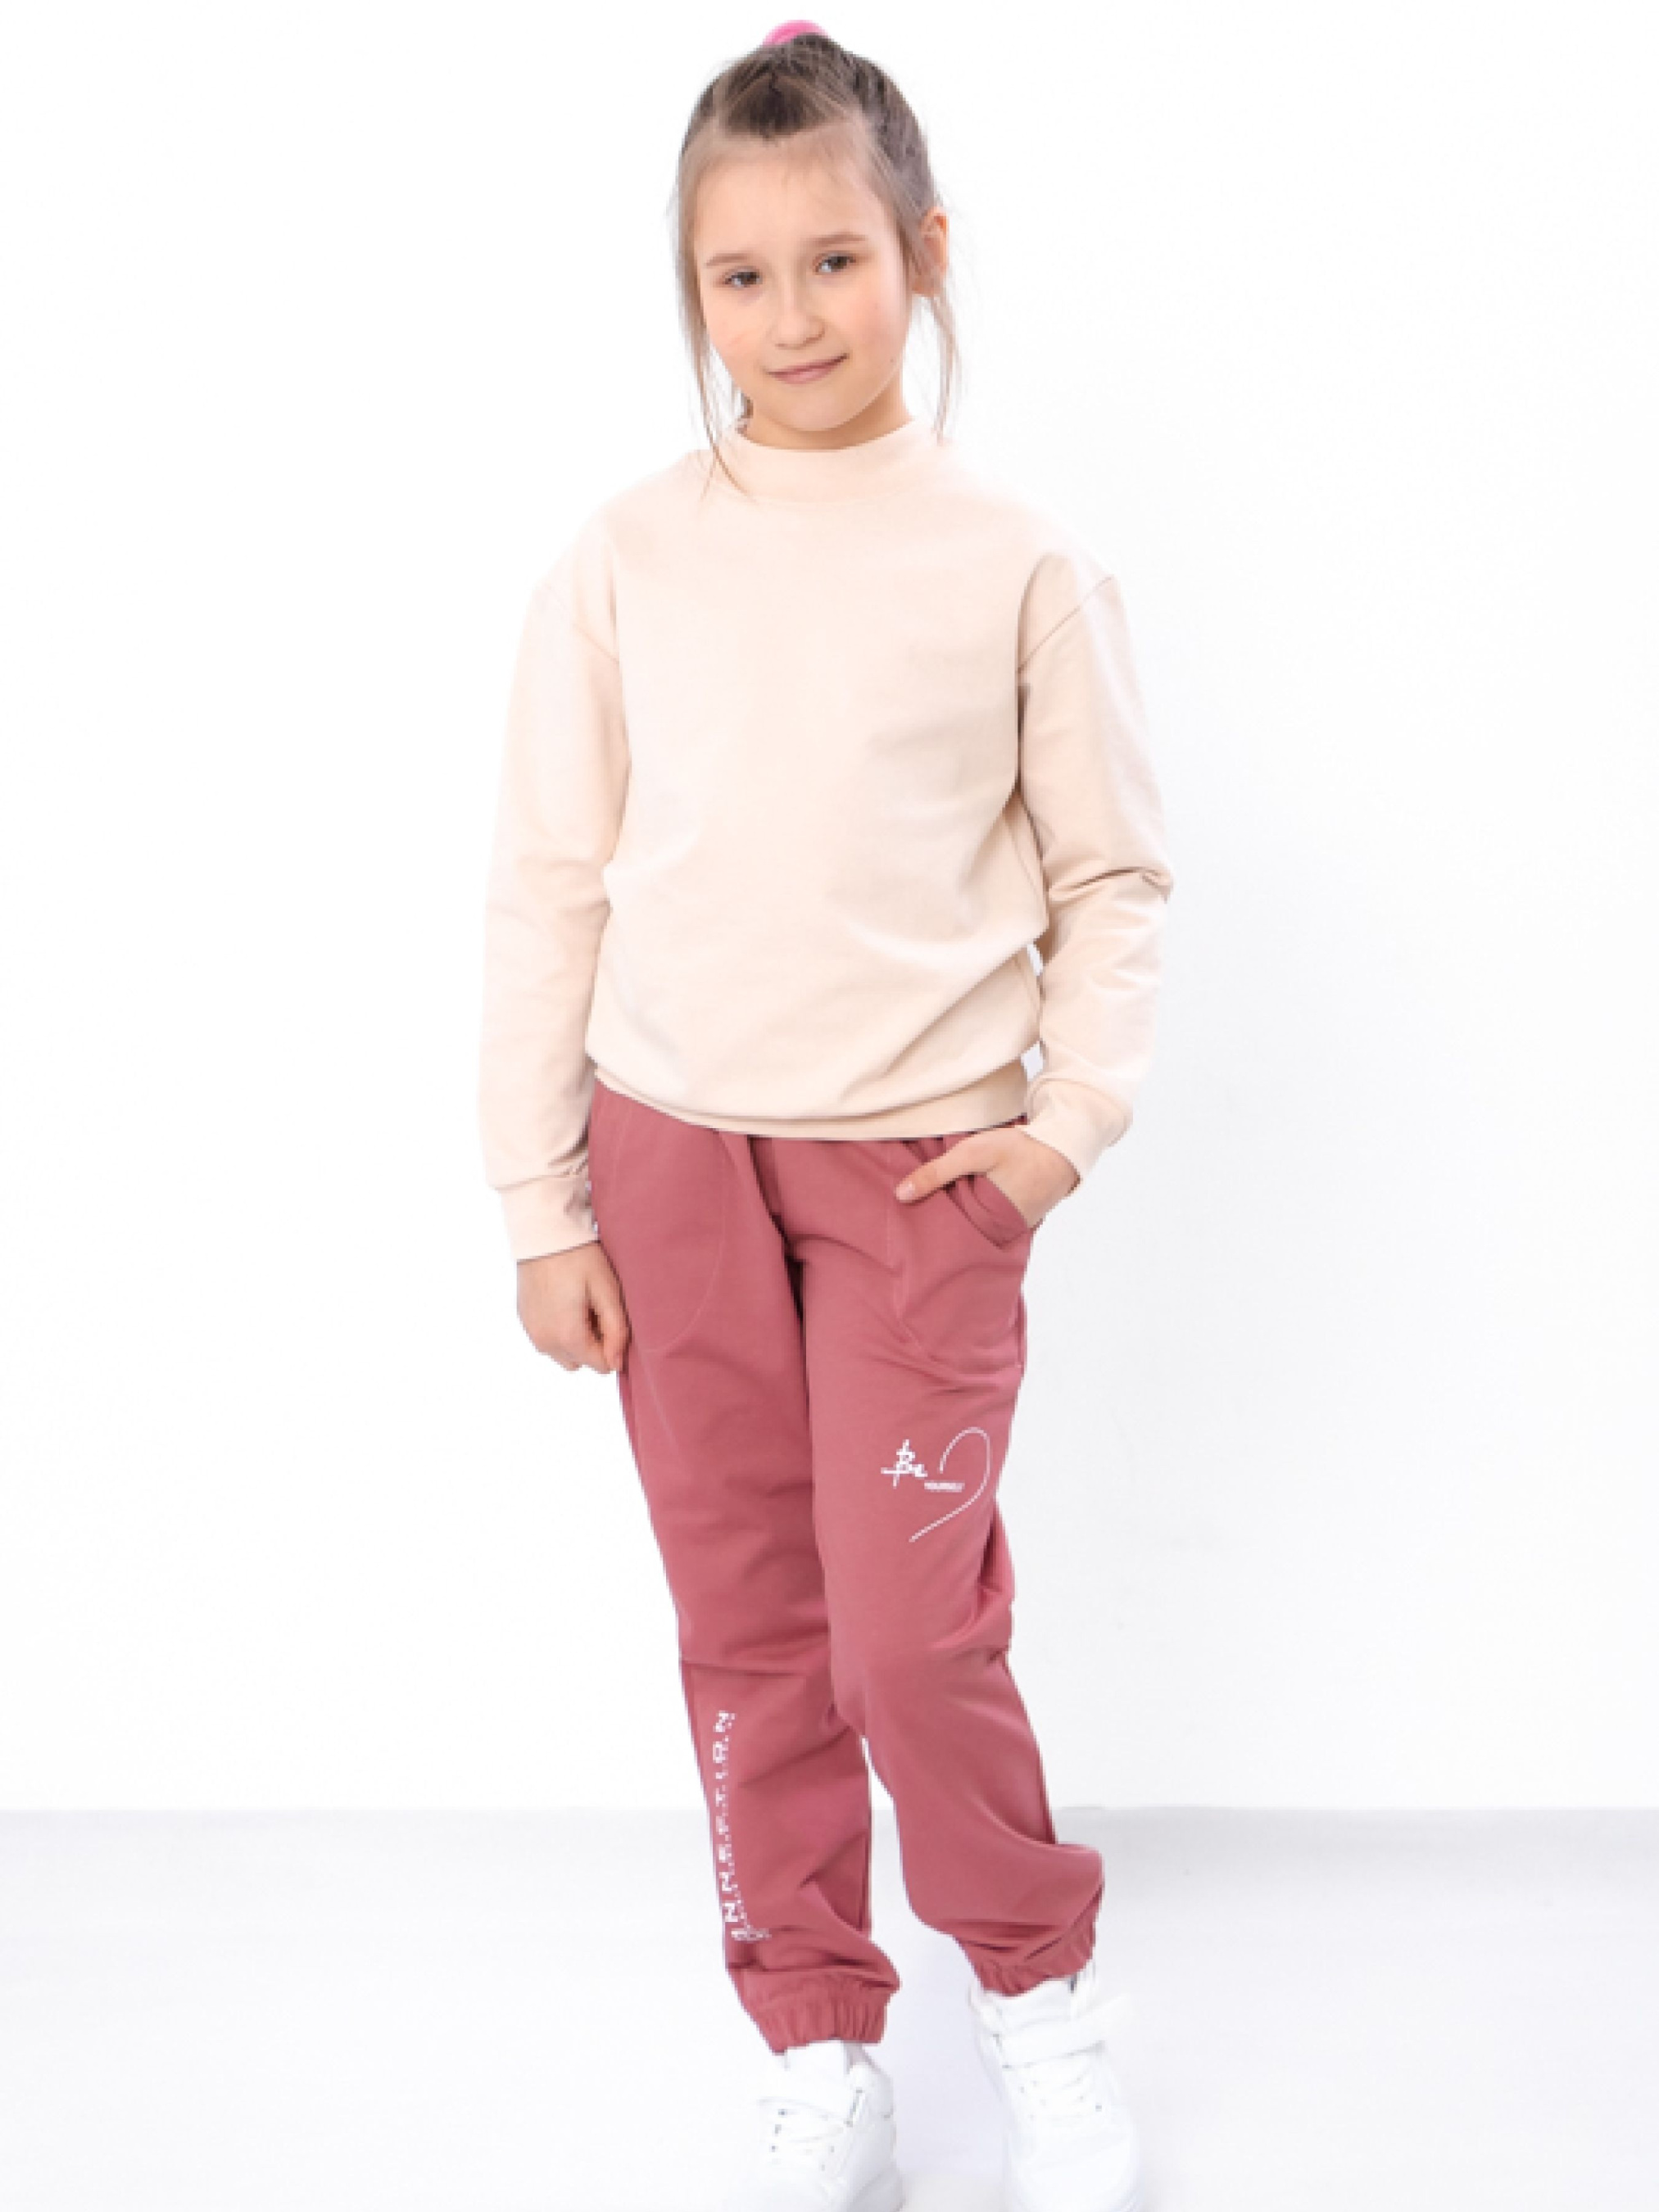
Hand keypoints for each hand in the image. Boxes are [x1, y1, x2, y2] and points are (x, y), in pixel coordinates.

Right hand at [516, 1240, 629, 1373]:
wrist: (543, 1234)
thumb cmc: (579, 1258)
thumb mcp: (607, 1291)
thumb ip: (617, 1331)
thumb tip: (617, 1364)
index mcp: (568, 1337)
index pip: (602, 1365)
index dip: (613, 1343)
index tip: (609, 1315)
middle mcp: (545, 1342)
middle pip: (582, 1362)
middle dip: (593, 1344)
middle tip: (595, 1309)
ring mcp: (531, 1332)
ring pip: (563, 1355)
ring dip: (575, 1340)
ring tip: (579, 1306)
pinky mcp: (524, 1321)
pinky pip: (547, 1340)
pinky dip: (559, 1330)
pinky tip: (564, 1302)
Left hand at [894, 1128, 1079, 1229]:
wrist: (1065, 1144)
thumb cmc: (1020, 1148)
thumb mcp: (973, 1153)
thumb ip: (937, 1173)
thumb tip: (901, 1195)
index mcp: (990, 1222)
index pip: (954, 1234)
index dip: (936, 1229)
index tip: (916, 1226)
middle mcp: (1006, 1230)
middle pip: (969, 1231)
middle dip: (951, 1226)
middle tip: (926, 1221)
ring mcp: (1019, 1225)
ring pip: (984, 1224)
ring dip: (970, 1217)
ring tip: (947, 1210)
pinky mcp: (1027, 1214)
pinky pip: (1000, 1217)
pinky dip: (988, 1210)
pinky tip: (976, 1200)